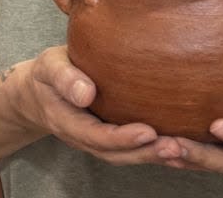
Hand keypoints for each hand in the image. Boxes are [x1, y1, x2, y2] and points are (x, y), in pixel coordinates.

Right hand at [16, 46, 168, 165]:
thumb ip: (64, 78)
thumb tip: (86, 92)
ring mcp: (97, 141)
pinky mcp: (110, 138)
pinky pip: (132, 150)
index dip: (122, 138)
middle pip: (116, 153)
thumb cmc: (48, 74)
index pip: (96, 135)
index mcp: (67, 121)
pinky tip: (182, 149)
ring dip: (154, 156)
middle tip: (176, 146)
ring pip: (126, 156)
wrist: (39, 92)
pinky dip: (155, 153)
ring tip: (184, 150)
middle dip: (146, 153)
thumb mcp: (49, 67)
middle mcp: (83, 138)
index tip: (148, 131)